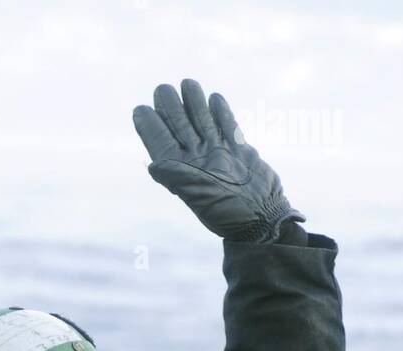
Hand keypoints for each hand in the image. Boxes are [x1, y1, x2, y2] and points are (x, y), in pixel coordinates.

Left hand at [132, 79, 303, 241]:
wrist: (263, 215)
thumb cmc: (228, 210)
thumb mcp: (199, 196)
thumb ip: (177, 176)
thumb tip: (153, 164)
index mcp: (182, 172)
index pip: (161, 144)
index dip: (149, 127)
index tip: (139, 109)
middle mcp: (197, 161)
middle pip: (180, 128)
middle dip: (170, 108)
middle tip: (161, 89)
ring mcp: (218, 154)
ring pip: (202, 123)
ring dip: (194, 104)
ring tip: (187, 84)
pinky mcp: (239, 151)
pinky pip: (227, 127)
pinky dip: (221, 113)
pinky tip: (215, 99)